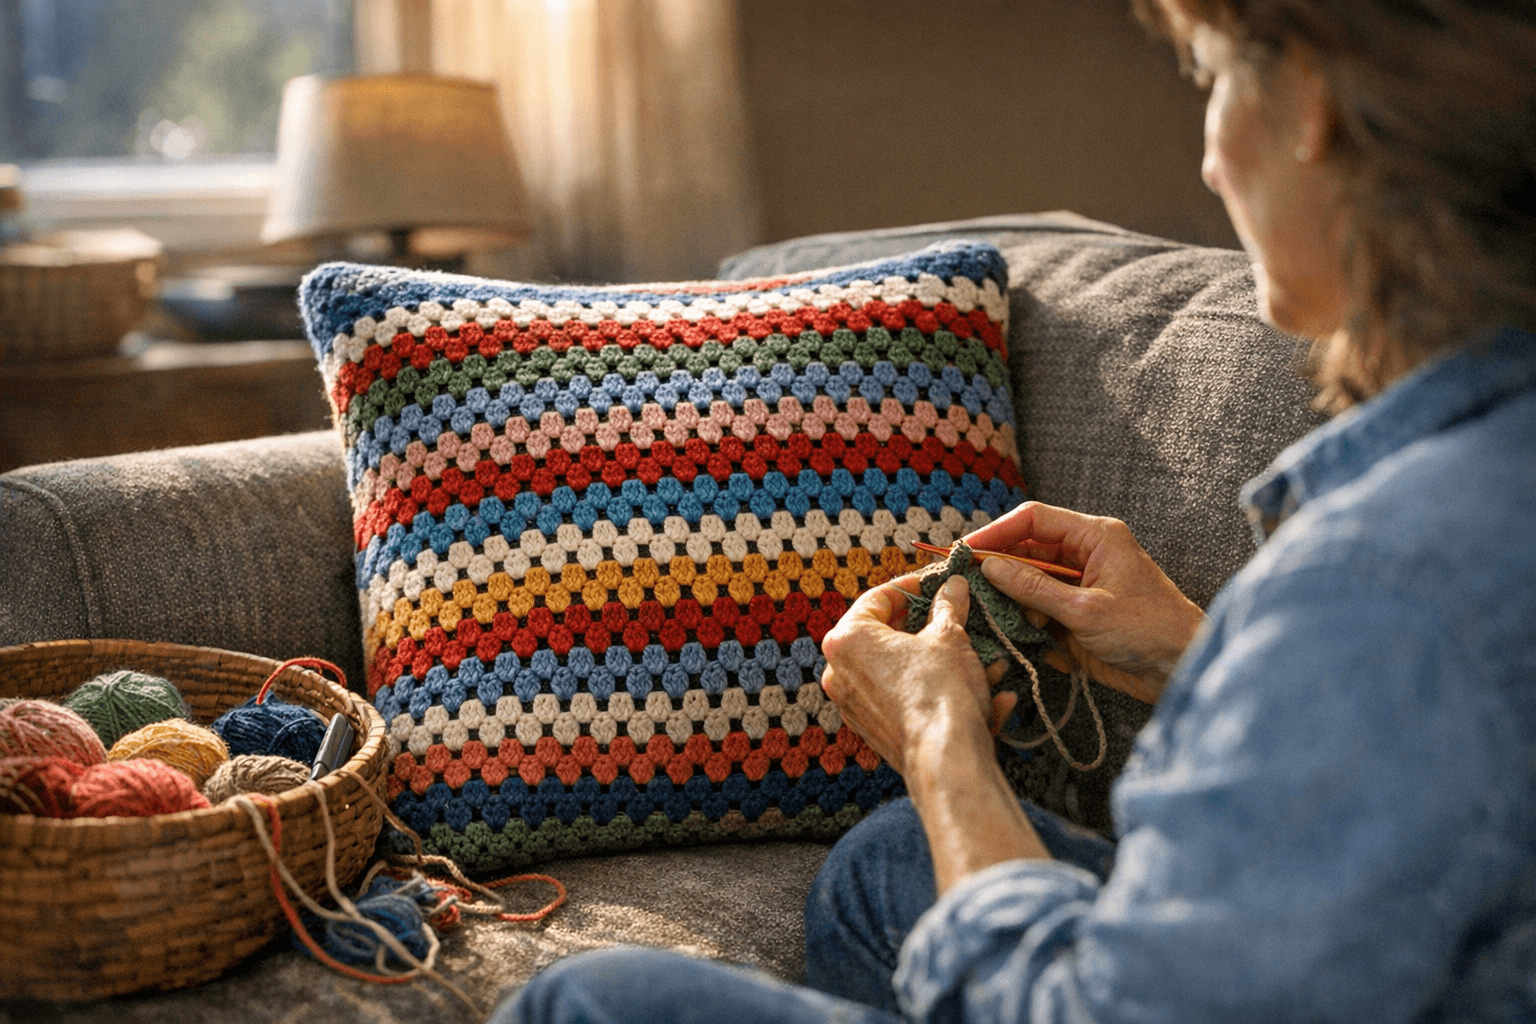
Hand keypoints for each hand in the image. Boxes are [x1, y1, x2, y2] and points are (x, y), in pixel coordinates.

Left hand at [820, 575, 1016, 776]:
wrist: (945, 756)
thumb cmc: (941, 690)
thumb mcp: (950, 636)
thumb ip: (948, 607)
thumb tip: (952, 588)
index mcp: (847, 640)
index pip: (878, 598)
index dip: (913, 587)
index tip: (937, 583)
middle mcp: (840, 673)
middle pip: (887, 635)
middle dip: (929, 627)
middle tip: (956, 616)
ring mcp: (854, 705)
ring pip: (903, 670)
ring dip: (943, 662)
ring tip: (983, 658)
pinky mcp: (874, 731)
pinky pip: (908, 700)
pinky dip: (939, 692)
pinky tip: (986, 695)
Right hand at [964, 501, 1206, 702]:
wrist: (1183, 669)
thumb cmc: (1150, 630)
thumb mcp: (1085, 610)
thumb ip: (1034, 588)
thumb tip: (990, 567)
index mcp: (1095, 537)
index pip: (1034, 520)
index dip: (996, 532)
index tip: (966, 551)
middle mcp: (1085, 556)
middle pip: (1027, 553)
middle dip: (1002, 574)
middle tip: (973, 592)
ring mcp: (1080, 587)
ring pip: (1030, 586)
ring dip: (1019, 607)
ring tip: (1019, 626)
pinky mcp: (1078, 617)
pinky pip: (1041, 614)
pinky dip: (1033, 629)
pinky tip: (1043, 646)